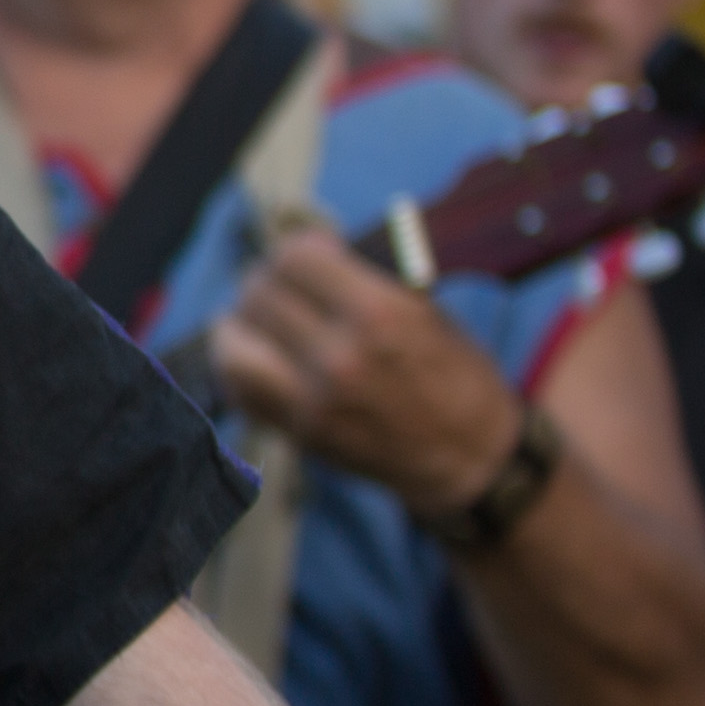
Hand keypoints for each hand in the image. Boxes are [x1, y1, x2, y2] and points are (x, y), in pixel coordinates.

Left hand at [209, 224, 525, 512]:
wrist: (471, 456)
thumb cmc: (455, 375)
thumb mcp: (425, 312)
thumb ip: (362, 281)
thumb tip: (309, 253)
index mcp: (379, 315)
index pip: (295, 259)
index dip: (295, 248)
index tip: (306, 253)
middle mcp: (340, 357)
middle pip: (261, 295)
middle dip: (266, 280)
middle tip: (277, 282)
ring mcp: (315, 400)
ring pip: (233, 343)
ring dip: (239, 322)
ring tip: (254, 316)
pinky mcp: (301, 431)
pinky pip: (240, 388)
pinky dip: (236, 364)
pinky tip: (252, 353)